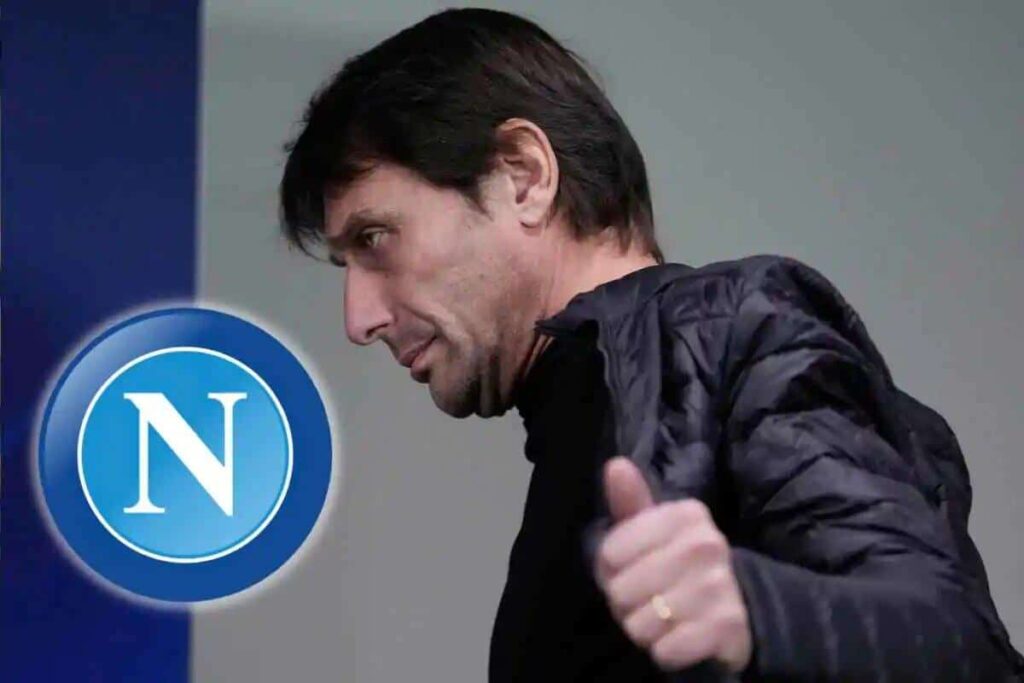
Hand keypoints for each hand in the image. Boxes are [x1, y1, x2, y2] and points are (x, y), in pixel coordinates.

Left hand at [594, 456, 751, 673]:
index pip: (610, 552)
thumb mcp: (652, 530)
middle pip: (622, 590)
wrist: (736, 609)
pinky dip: (665, 651)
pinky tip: (679, 638)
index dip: (611, 569)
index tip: (632, 567)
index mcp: (685, 514)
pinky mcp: (726, 626)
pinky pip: (665, 650)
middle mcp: (706, 543)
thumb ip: (630, 501)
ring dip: (644, 629)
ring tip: (664, 618)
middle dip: (626, 604)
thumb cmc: (677, 564)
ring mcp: (719, 585)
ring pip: (640, 624)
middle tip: (648, 598)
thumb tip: (615, 464)